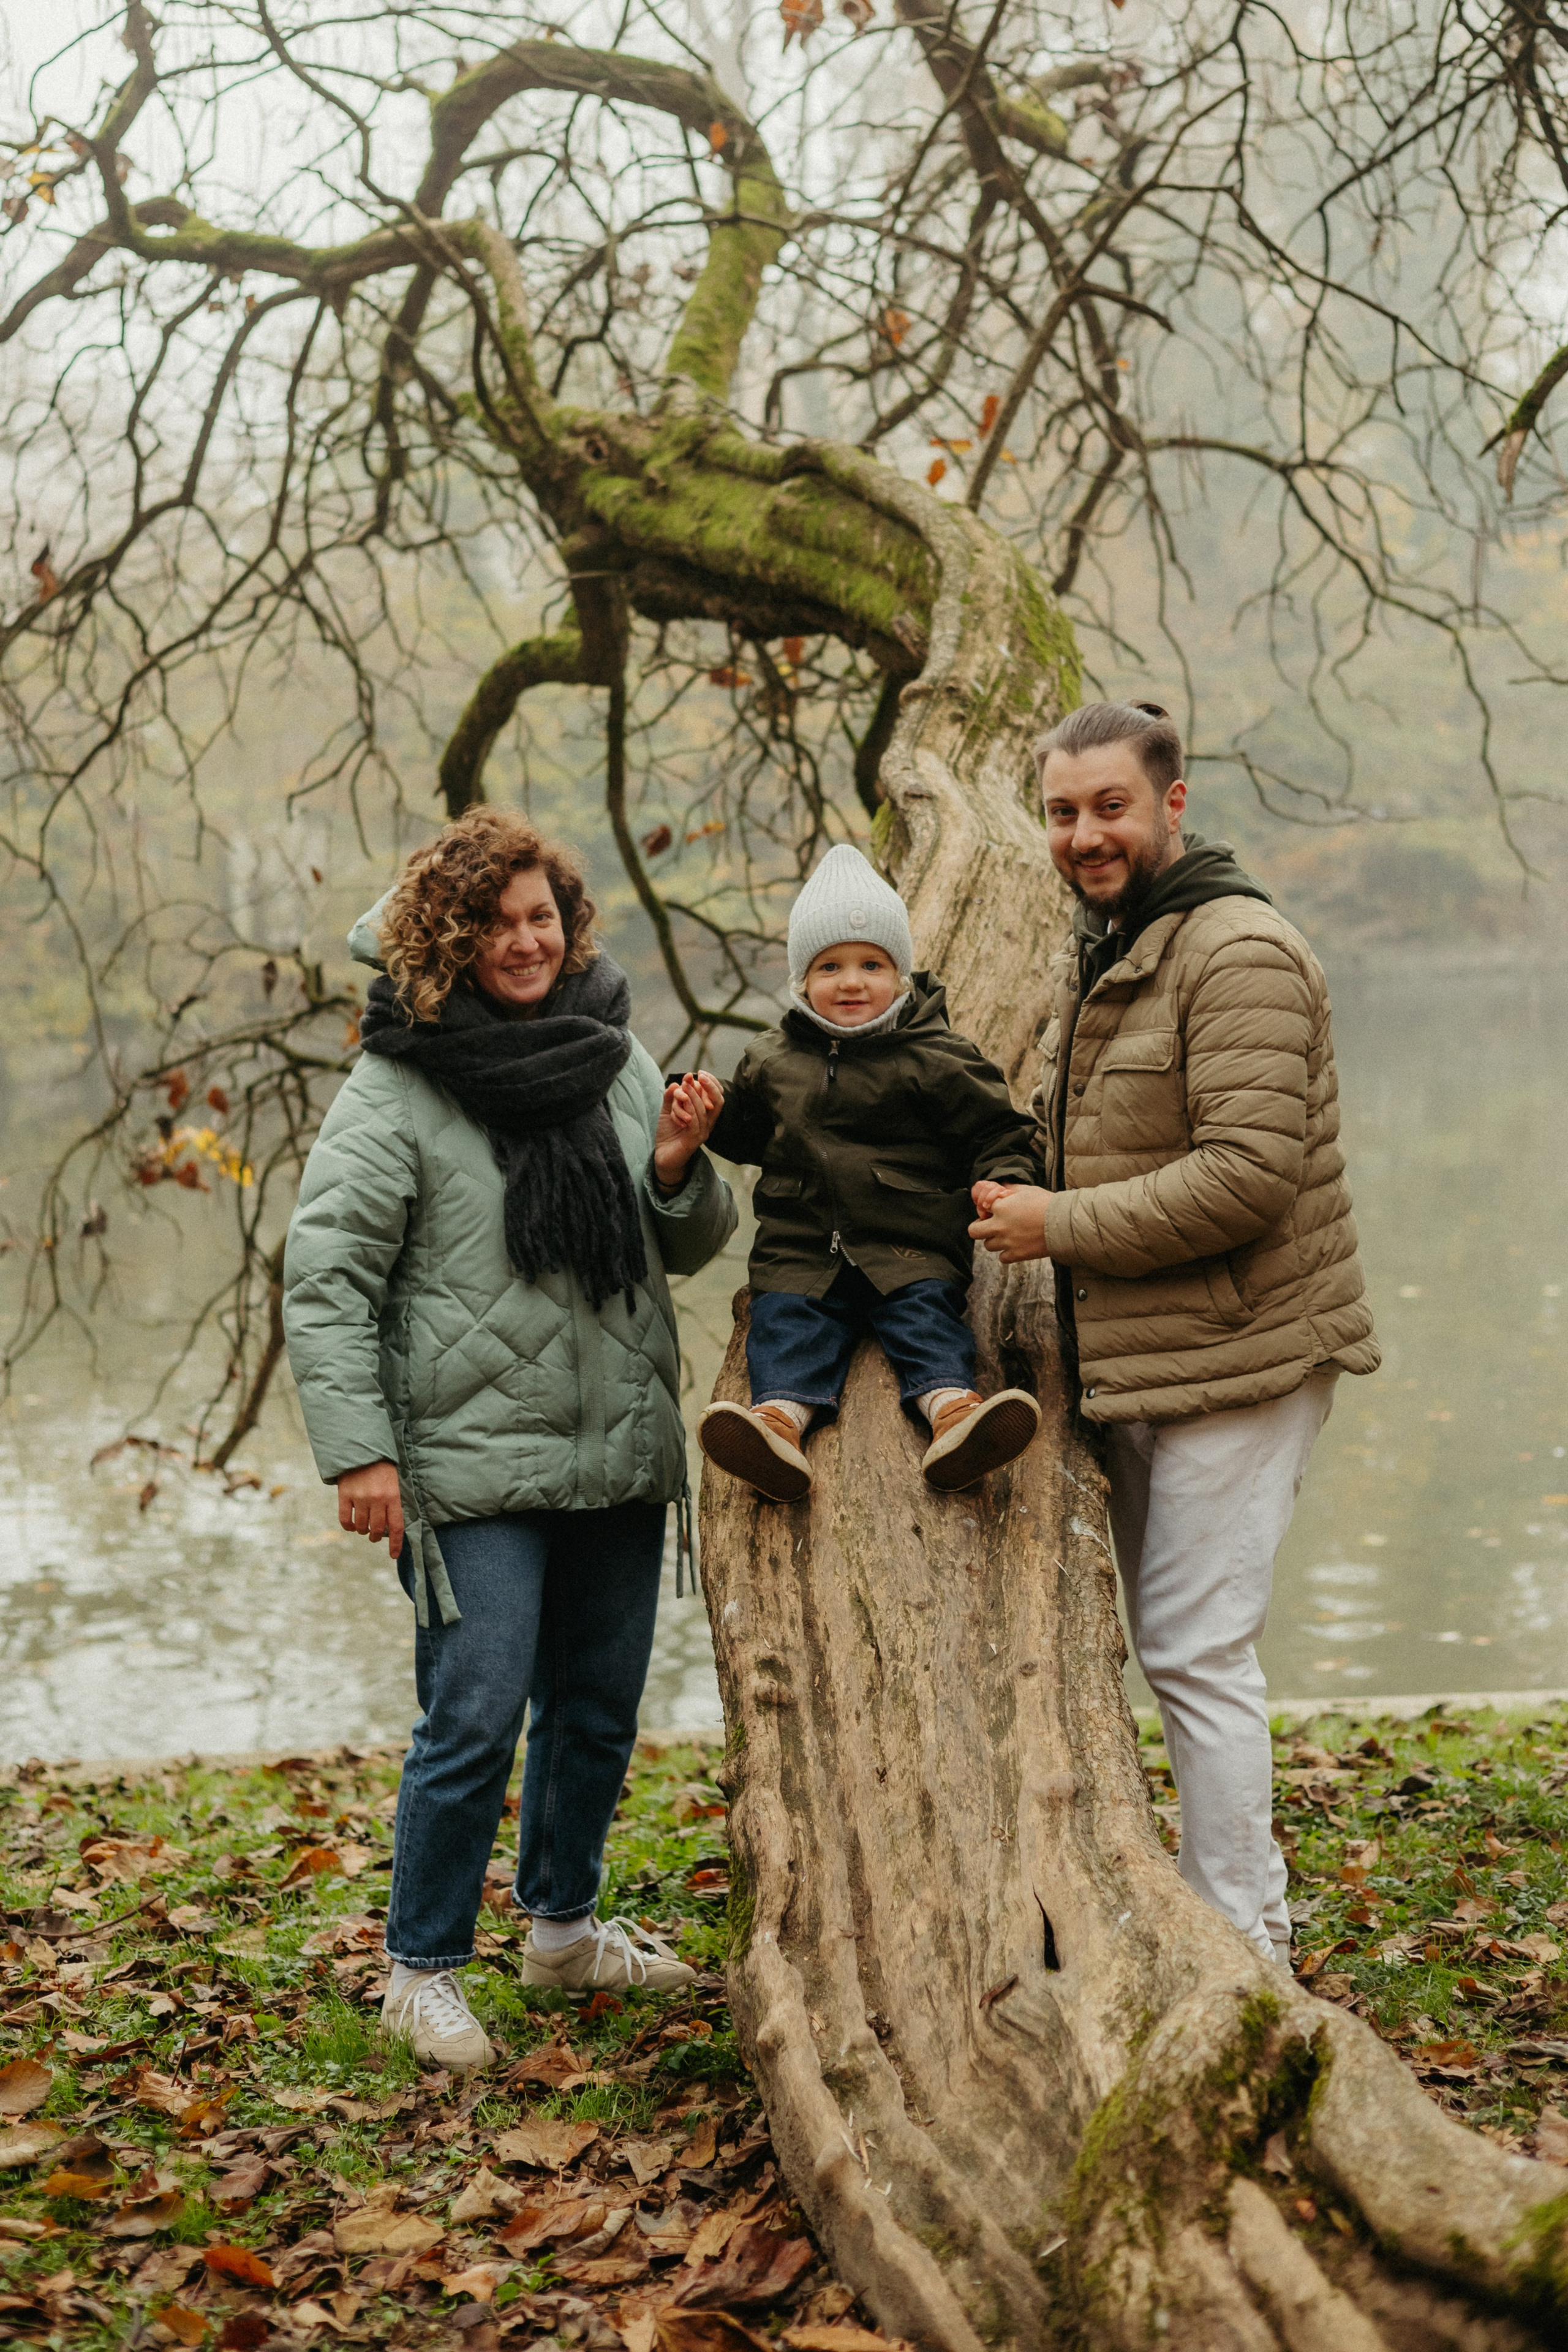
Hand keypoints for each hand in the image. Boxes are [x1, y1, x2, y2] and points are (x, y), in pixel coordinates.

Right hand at [337, 1460, 404, 1555]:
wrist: (362, 1449)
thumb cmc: (382, 1468)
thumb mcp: (395, 1483)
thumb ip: (394, 1503)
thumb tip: (392, 1526)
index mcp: (393, 1496)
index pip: (397, 1526)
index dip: (396, 1544)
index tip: (394, 1555)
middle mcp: (377, 1498)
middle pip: (377, 1529)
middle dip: (376, 1536)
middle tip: (375, 1535)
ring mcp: (360, 1497)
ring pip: (361, 1526)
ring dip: (363, 1531)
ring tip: (364, 1527)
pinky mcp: (345, 1495)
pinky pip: (345, 1520)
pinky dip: (348, 1527)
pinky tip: (351, 1525)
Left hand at [653, 1071, 723, 1191]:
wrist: (663, 1156)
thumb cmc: (668, 1133)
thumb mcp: (668, 1110)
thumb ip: (671, 1097)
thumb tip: (674, 1083)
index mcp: (706, 1116)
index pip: (718, 1097)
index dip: (712, 1084)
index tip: (700, 1073)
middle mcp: (707, 1124)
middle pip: (716, 1102)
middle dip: (706, 1086)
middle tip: (692, 1077)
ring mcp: (702, 1133)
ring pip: (703, 1110)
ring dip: (693, 1096)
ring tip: (684, 1086)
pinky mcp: (693, 1141)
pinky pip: (694, 1122)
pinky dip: (689, 1109)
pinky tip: (682, 1100)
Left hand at [969, 1184, 1049, 1264]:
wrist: (1064, 1223)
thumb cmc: (1048, 1204)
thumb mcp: (1028, 1190)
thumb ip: (1011, 1188)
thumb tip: (1002, 1187)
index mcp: (1001, 1207)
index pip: (981, 1207)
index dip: (986, 1208)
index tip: (991, 1210)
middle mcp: (1000, 1226)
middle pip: (974, 1231)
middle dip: (979, 1227)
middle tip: (987, 1226)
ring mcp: (1007, 1242)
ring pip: (987, 1245)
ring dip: (994, 1240)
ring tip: (1005, 1236)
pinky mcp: (1017, 1254)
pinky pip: (1002, 1258)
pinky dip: (1006, 1254)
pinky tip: (1014, 1246)